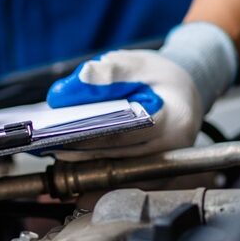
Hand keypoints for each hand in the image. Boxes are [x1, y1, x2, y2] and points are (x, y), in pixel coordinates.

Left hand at [46, 22, 236, 157]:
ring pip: (119, 171)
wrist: (186, 94)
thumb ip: (111, 71)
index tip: (63, 134)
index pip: (127, 133)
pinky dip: (99, 168)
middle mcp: (174, 149)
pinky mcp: (156, 176)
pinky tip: (76, 158)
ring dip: (88, 164)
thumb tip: (80, 79)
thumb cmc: (162, 79)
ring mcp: (166, 166)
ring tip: (58, 151)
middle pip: (120, 156)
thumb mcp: (139, 63)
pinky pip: (123, 177)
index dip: (93, 136)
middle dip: (83, 152)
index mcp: (174, 119)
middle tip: (53, 145)